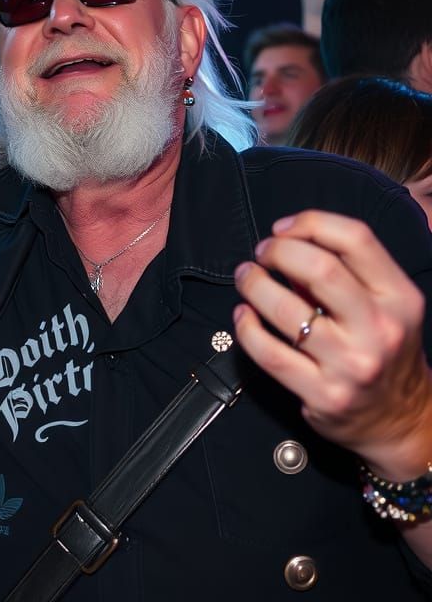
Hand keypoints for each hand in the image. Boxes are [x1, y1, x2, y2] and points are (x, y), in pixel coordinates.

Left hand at [234, 211, 431, 477]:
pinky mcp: (324, 394)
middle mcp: (380, 329)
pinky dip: (246, 328)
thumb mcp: (383, 306)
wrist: (400, 420)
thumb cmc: (381, 347)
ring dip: (254, 284)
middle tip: (261, 254)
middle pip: (319, 269)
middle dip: (278, 251)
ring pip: (287, 309)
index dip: (309, 223)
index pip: (355, 239)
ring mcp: (352, 364)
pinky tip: (243, 316)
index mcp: (399, 297)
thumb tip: (284, 242)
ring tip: (246, 277)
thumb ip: (343, 271)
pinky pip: (269, 353)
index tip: (281, 229)